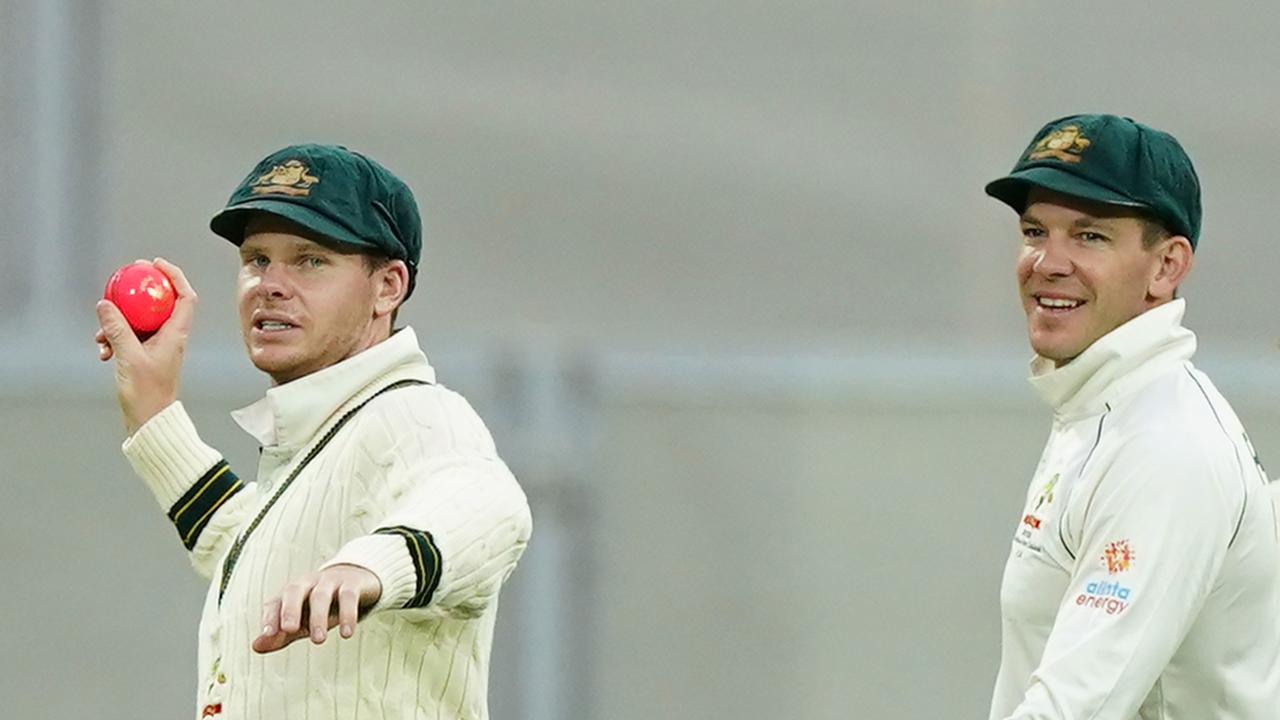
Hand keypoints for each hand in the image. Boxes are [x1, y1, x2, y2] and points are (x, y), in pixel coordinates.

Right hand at [95, 258, 196, 434]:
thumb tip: (105, 304)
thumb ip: (117, 329)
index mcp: (176, 334)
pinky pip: (128, 337)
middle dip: (141, 290)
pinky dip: (114, 339)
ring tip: (101, 335)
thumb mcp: (128, 357)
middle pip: (159, 303)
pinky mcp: (144, 355)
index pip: (185, 296)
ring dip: (117, 323)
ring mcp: (157, 346)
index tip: (154, 264)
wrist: (149, 421)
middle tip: (123, 278)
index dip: (174, 276)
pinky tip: (102, 351)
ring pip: (138, 321)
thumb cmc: (147, 393)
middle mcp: (170, 337)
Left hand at [253, 564, 382, 653]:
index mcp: (292, 592)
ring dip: (318, 617)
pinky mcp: (352, 583)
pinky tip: (347, 633)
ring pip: (321, 595)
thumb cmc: (322, 605)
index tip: (268, 633)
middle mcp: (308, 583)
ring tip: (318, 640)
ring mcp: (330, 581)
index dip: (271, 616)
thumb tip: (255, 647)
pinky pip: (348, 596)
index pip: (276, 602)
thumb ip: (280, 635)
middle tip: (290, 630)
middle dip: (290, 610)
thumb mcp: (301, 621)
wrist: (356, 578)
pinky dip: (348, 614)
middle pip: (294, 591)